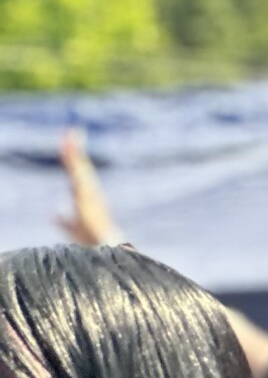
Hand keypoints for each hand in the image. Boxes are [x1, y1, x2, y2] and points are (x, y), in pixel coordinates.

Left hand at [57, 128, 119, 246]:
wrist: (105, 246)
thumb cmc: (91, 241)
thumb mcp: (72, 228)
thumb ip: (62, 220)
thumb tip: (52, 214)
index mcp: (85, 197)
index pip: (77, 174)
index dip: (73, 159)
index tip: (69, 143)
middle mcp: (88, 191)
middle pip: (79, 166)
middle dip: (74, 148)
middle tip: (72, 131)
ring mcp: (88, 190)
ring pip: (78, 166)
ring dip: (73, 150)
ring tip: (70, 133)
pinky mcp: (85, 191)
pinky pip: (77, 171)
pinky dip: (72, 159)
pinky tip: (68, 146)